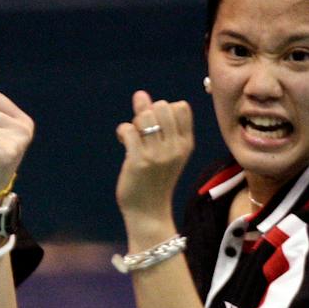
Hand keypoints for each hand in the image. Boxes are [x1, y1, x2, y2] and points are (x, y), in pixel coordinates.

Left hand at [115, 90, 194, 227]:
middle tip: (141, 130)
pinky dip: (123, 131)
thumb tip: (140, 94)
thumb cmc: (155, 180)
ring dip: (134, 121)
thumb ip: (158, 125)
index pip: (181, 106)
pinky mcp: (139, 162)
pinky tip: (123, 141)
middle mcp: (175, 148)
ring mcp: (157, 155)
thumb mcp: (166, 152)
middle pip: (162, 106)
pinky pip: (128, 130)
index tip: (156, 125)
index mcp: (186, 144)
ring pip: (145, 116)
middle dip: (148, 112)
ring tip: (131, 135)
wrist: (148, 212)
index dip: (164, 110)